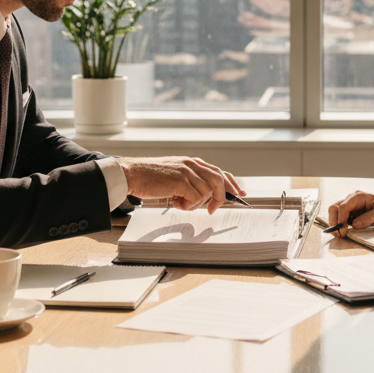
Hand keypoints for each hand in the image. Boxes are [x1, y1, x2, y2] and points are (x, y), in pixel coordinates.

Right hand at [117, 156, 243, 213]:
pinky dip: (188, 205)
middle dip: (221, 197)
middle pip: (219, 180)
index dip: (232, 183)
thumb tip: (204, 197)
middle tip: (211, 210)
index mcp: (192, 162)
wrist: (133, 173)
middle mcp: (192, 164)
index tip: (240, 193)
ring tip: (180, 202)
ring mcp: (187, 171)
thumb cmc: (150, 178)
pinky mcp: (181, 180)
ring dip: (196, 203)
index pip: (219, 171)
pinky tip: (175, 202)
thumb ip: (190, 181)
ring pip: (208, 191)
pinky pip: (196, 197)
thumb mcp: (175, 176)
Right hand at [326, 191, 373, 236]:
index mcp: (358, 196)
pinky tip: (344, 231)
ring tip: (340, 234)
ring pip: (336, 212)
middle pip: (334, 207)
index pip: (343, 207)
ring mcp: (351, 205)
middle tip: (338, 234)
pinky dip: (340, 224)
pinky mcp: (352, 212)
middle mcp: (351, 199)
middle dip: (334, 221)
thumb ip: (368, 218)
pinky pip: (341, 217)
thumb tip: (354, 225)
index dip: (341, 219)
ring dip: (335, 223)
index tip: (342, 231)